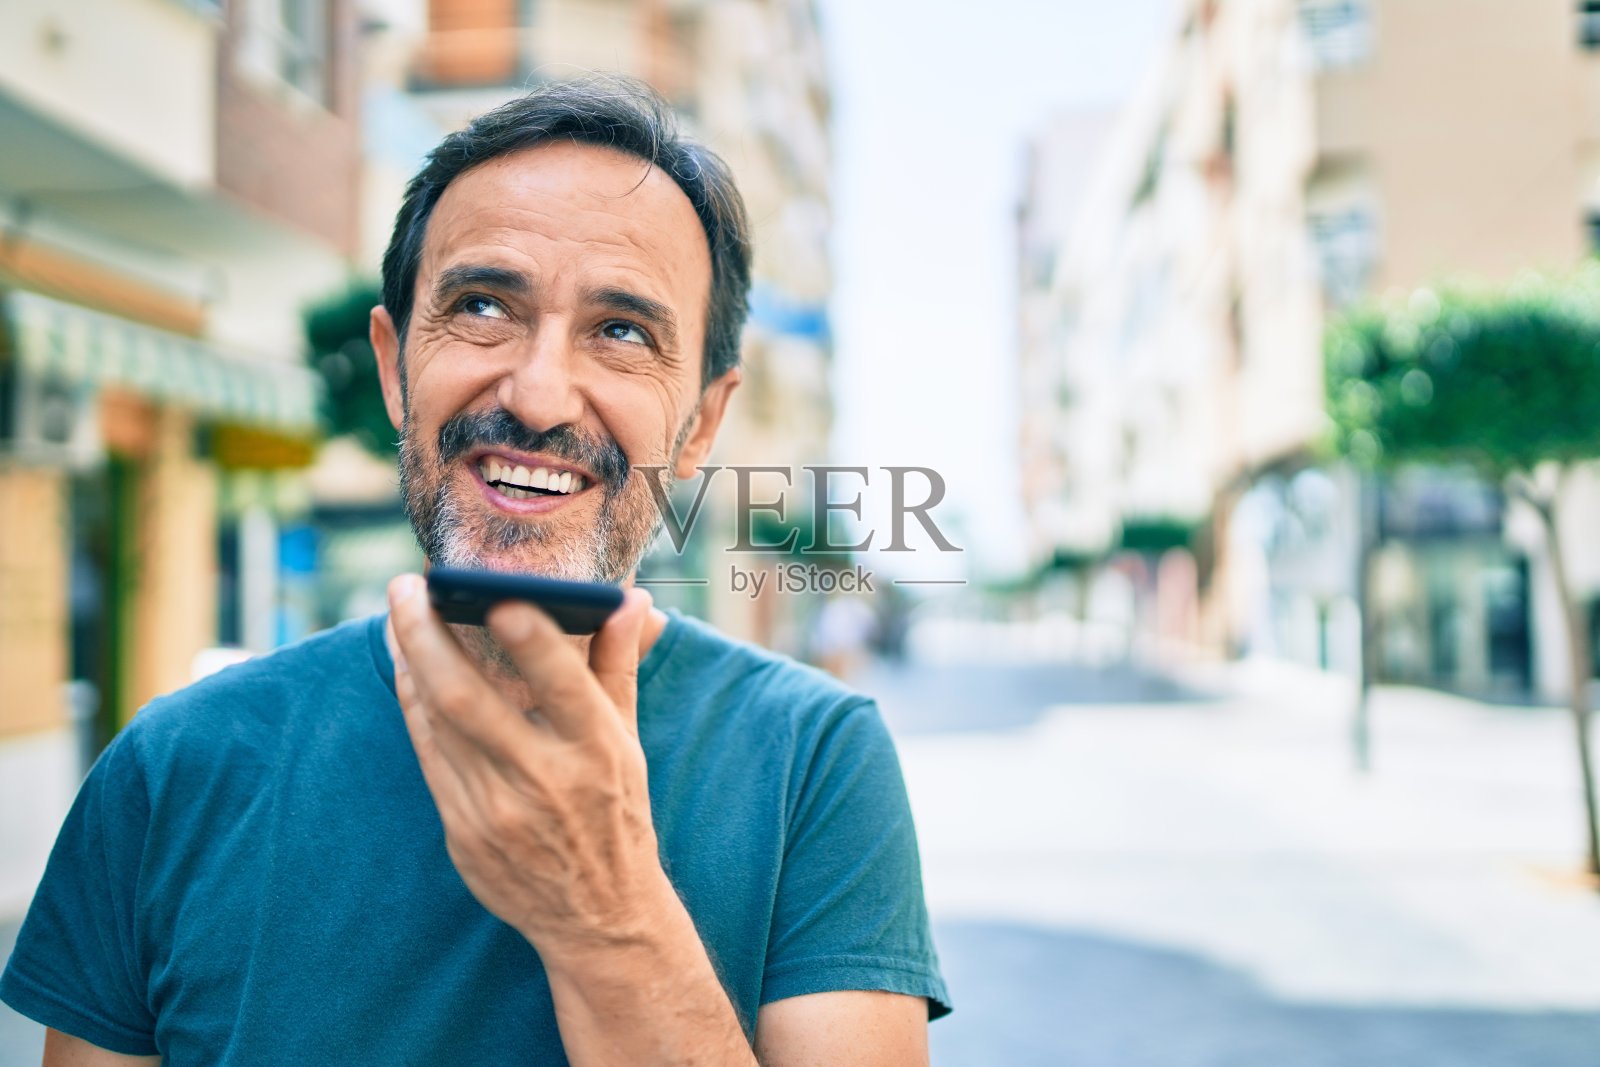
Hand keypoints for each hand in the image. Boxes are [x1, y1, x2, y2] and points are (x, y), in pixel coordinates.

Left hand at [386, 574, 669, 955]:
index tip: (500, 597)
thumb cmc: (616, 813)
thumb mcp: (628, 741)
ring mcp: (496, 810)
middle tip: (406, 586)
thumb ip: (618, 665)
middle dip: (426, 635)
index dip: (531, 641)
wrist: (597, 916)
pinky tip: (409, 669)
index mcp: (597, 751)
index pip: (564, 685)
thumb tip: (630, 599)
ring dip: (410, 660)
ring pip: (435, 722)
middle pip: (467, 699)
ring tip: (400, 613)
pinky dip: (414, 704)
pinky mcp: (463, 832)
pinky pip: (428, 754)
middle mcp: (545, 780)